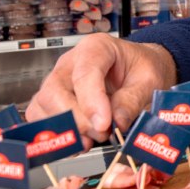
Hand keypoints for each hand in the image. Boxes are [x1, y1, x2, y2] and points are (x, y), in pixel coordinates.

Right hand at [26, 34, 176, 149]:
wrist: (140, 71)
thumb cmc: (142, 69)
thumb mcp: (149, 80)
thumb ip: (133, 100)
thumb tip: (117, 122)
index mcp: (96, 48)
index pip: (84, 73)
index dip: (91, 102)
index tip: (103, 124)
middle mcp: (70, 63)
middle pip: (55, 92)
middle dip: (78, 119)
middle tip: (104, 132)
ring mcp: (57, 81)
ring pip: (43, 107)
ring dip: (67, 129)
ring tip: (95, 137)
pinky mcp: (51, 101)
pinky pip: (40, 118)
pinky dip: (57, 134)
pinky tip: (81, 141)